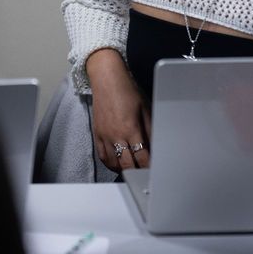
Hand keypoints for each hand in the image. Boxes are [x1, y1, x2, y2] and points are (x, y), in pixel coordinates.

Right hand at [85, 48, 151, 171]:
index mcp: (130, 129)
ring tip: (134, 169)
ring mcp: (104, 135)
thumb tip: (156, 147)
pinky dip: (111, 163)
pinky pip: (102, 156)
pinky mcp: (96, 133)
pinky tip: (118, 163)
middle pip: (127, 164)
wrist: (106, 79)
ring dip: (124, 169)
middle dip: (138, 172)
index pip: (142, 157)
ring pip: (114, 163)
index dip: (150, 168)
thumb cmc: (127, 90)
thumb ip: (151, 130)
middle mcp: (116, 135)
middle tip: (146, 175)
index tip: (155, 171)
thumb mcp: (145, 109)